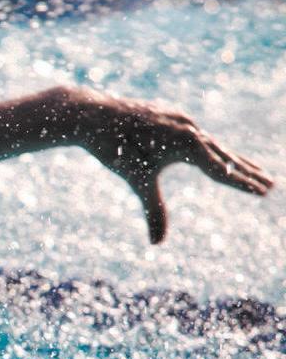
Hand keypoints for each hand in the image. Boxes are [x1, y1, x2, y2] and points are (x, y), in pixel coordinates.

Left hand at [74, 90, 272, 242]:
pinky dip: (211, 146)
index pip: (221, 170)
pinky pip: (197, 134)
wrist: (92, 115)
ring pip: (212, 143)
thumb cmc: (115, 148)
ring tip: (250, 170)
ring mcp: (180, 119)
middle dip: (247, 172)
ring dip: (232, 158)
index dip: (243, 184)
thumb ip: (153, 211)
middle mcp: (190, 128)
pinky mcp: (170, 116)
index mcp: (188, 143)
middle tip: (271, 186)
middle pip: (224, 155)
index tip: (264, 193)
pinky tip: (213, 152)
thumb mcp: (137, 180)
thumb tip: (156, 244)